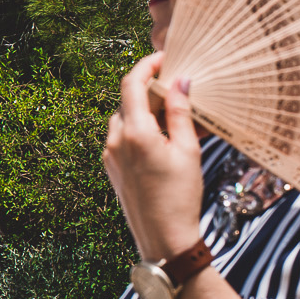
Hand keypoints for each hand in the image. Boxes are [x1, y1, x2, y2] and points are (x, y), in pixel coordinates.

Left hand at [103, 52, 205, 262]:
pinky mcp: (112, 169)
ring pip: (124, 120)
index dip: (147, 65)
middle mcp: (116, 141)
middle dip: (150, 90)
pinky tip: (162, 141)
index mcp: (136, 133)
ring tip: (173, 118)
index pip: (132, 84)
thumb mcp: (189, 151)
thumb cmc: (181, 198)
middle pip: (128, 101)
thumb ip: (182, 113)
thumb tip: (181, 82)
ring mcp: (110, 156)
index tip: (164, 58)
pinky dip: (139, 131)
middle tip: (176, 89)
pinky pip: (122, 139)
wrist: (164, 240)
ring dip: (144, 112)